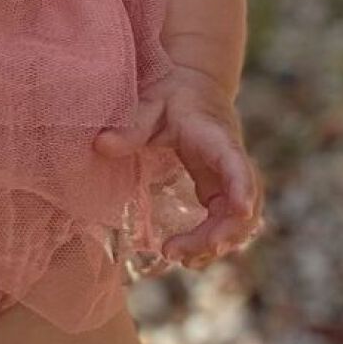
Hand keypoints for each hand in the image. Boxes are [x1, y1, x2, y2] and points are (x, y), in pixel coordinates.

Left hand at [93, 64, 264, 267]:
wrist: (196, 86)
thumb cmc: (173, 95)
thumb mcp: (151, 105)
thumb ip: (131, 126)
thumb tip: (101, 145)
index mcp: (217, 138)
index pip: (236, 164)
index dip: (241, 187)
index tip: (240, 210)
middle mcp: (232, 162)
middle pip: (241, 204)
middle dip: (219, 233)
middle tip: (176, 251)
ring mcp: (231, 180)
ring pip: (239, 220)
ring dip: (214, 243)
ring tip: (176, 257)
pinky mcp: (222, 191)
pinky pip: (226, 222)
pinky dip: (211, 242)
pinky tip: (186, 256)